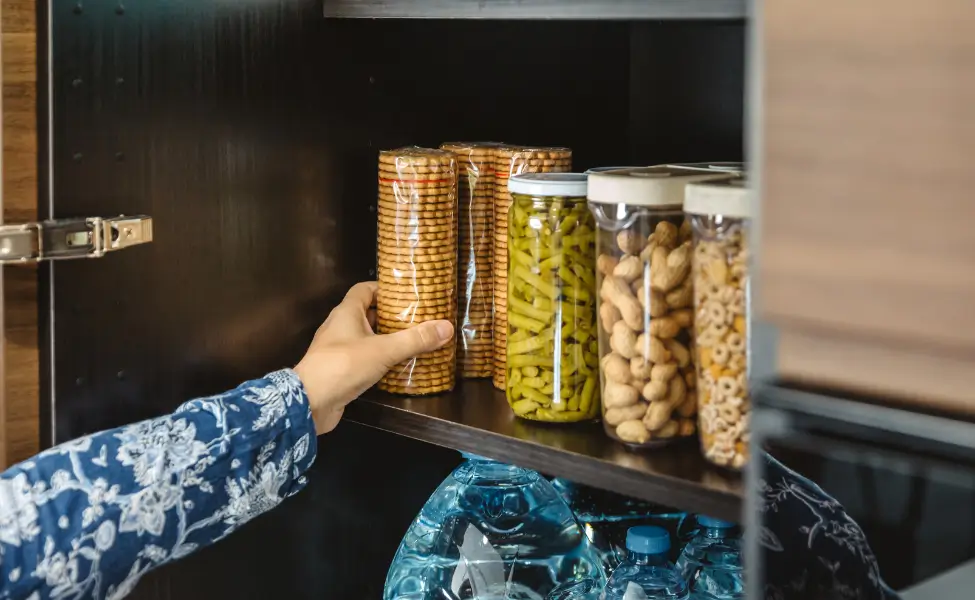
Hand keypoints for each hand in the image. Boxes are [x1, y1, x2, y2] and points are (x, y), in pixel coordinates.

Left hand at [294, 281, 453, 434]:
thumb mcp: (383, 350)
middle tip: (418, 319)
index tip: (408, 294)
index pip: (365, 289)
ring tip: (414, 341)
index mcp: (346, 312)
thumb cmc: (343, 366)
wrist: (310, 402)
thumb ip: (414, 339)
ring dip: (387, 339)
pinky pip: (364, 358)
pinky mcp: (341, 370)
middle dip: (392, 315)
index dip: (385, 289)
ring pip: (367, 337)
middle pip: (368, 313)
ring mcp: (339, 349)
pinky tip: (398, 366)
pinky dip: (380, 359)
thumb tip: (446, 327)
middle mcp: (340, 327)